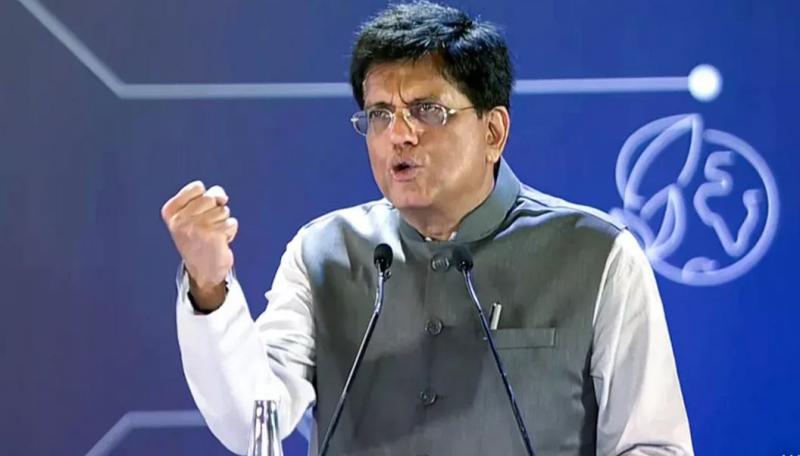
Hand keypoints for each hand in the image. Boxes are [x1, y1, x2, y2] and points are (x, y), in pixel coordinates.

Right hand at [161, 181, 237, 308]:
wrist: (203, 270)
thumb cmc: (200, 238)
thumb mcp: (194, 214)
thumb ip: (207, 196)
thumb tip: (222, 197)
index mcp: (171, 211)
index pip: (197, 186)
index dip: (205, 198)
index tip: (198, 214)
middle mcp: (180, 219)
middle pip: (211, 197)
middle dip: (215, 210)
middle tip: (207, 227)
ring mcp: (195, 227)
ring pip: (223, 210)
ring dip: (223, 223)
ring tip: (212, 236)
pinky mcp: (212, 235)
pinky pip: (231, 222)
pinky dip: (230, 232)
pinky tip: (219, 242)